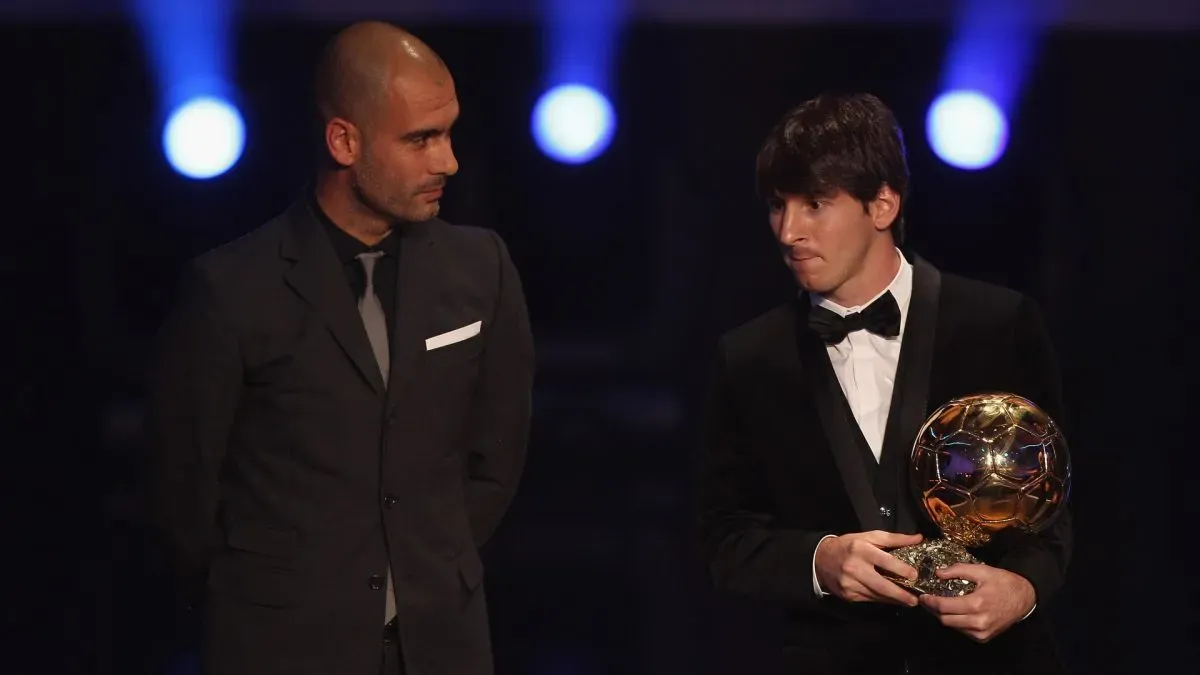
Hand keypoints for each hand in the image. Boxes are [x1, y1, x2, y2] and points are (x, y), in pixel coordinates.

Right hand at [814, 531, 923, 606]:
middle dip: (901, 595)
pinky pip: (871, 599)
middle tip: (915, 599)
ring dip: (895, 600)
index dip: (901, 569)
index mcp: (861, 550)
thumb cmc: (849, 546)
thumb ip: (894, 538)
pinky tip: (892, 599)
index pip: (885, 561)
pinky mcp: (849, 595)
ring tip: (908, 601)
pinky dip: (883, 600)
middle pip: (882, 585)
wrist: (821, 559)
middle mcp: (855, 568)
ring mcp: (851, 584)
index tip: (914, 575)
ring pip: (877, 595)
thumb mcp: (869, 537)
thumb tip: (918, 539)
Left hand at [919, 563, 1035, 642]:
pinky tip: (955, 612)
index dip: (930, 602)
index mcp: (976, 604)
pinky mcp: (984, 638)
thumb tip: (938, 573)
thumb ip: (958, 570)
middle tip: (928, 600)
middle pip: (945, 619)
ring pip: (953, 627)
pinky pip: (963, 631)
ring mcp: (981, 632)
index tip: (923, 596)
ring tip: (940, 604)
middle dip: (933, 610)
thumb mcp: (982, 570)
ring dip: (943, 616)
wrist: (1024, 598)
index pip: (944, 607)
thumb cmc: (1003, 582)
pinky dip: (956, 622)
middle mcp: (978, 621)